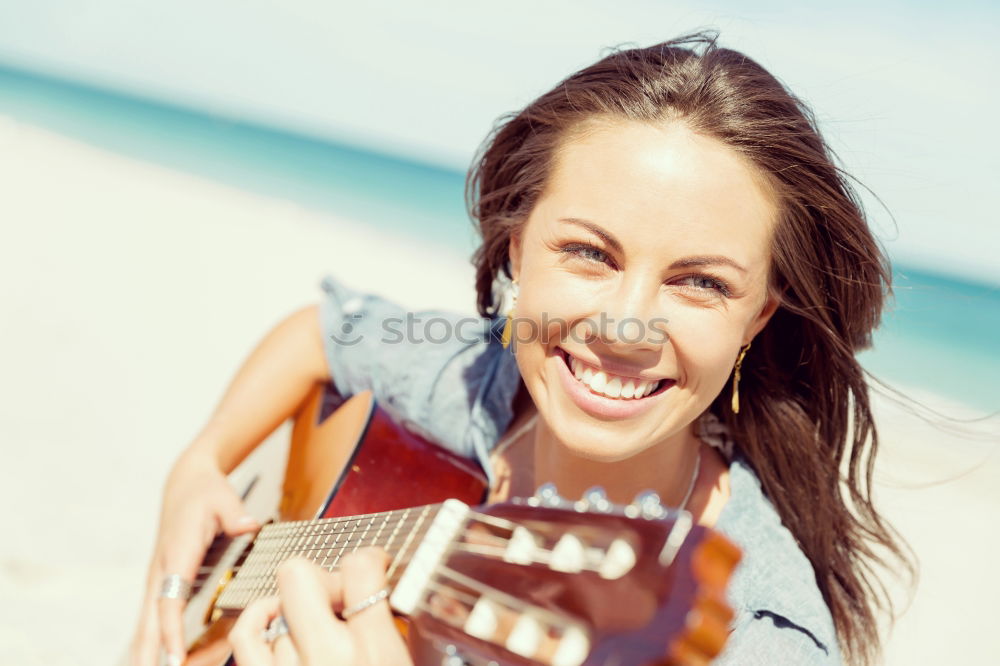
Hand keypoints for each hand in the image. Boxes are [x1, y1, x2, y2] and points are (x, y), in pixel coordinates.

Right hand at [129, 448, 259, 665]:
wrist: (185, 483)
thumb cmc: (205, 492)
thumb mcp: (223, 498)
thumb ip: (235, 515)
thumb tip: (248, 526)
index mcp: (177, 555)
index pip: (169, 600)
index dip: (171, 631)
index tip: (173, 658)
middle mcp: (162, 572)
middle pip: (149, 623)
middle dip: (151, 655)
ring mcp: (159, 580)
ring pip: (147, 626)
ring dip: (151, 653)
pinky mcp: (163, 584)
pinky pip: (157, 619)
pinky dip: (158, 642)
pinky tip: (167, 662)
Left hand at [229, 548, 412, 665]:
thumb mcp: (406, 664)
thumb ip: (406, 633)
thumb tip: (406, 598)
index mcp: (375, 651)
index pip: (360, 568)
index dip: (370, 559)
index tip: (373, 566)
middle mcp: (327, 657)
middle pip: (298, 575)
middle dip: (321, 577)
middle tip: (340, 596)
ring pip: (276, 608)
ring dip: (297, 613)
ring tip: (318, 629)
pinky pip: (245, 635)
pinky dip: (258, 619)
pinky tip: (278, 623)